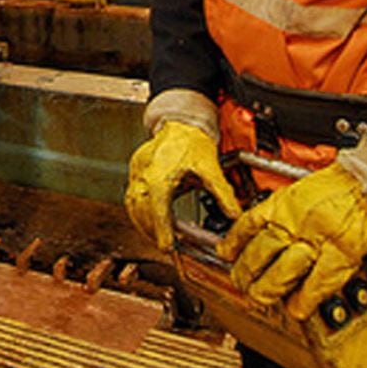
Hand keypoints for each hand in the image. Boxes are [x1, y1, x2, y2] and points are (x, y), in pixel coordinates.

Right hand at [123, 121, 241, 250]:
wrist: (180, 121)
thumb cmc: (192, 139)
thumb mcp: (210, 168)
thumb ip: (223, 194)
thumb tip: (234, 215)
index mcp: (160, 174)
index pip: (157, 208)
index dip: (162, 230)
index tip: (168, 246)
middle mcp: (144, 173)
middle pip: (141, 211)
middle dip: (152, 231)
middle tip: (165, 245)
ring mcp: (136, 171)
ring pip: (132, 206)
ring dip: (143, 224)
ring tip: (157, 236)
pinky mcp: (135, 170)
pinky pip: (132, 197)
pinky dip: (139, 212)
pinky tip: (149, 219)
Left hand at [217, 161, 366, 319]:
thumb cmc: (344, 183)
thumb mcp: (302, 188)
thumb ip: (285, 209)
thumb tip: (269, 227)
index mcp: (284, 202)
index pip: (248, 224)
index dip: (234, 243)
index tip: (226, 254)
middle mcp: (294, 220)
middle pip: (261, 251)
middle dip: (246, 272)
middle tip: (241, 284)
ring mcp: (316, 238)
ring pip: (283, 269)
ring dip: (269, 288)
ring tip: (261, 298)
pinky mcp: (342, 252)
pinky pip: (318, 281)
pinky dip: (306, 298)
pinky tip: (298, 308)